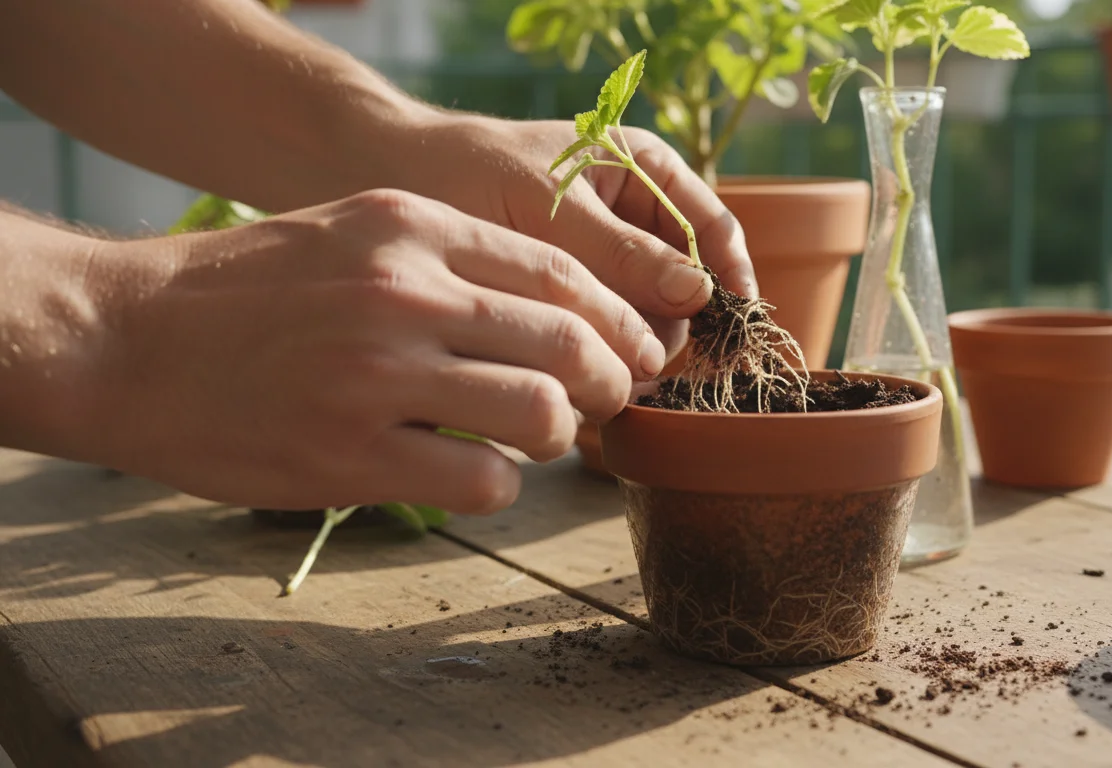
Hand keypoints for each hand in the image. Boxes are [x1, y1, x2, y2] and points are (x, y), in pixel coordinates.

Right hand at [79, 189, 660, 512]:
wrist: (126, 338)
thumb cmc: (249, 289)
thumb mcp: (354, 232)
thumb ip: (452, 259)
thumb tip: (559, 312)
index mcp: (412, 226)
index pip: (562, 272)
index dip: (618, 320)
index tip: (635, 351)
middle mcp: (404, 291)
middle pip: (570, 342)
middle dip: (610, 381)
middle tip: (604, 402)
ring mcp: (377, 374)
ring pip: (540, 411)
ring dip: (556, 435)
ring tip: (530, 440)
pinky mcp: (349, 454)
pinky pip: (482, 481)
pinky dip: (499, 485)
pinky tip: (472, 475)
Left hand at [401, 115, 755, 356]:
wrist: (389, 184)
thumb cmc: (470, 173)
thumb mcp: (550, 207)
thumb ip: (621, 251)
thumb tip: (700, 295)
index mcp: (645, 172)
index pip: (712, 229)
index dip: (731, 279)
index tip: (732, 329)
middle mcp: (636, 222)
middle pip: (686, 288)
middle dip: (672, 328)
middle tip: (645, 369)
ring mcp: (607, 268)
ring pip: (650, 321)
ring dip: (637, 352)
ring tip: (608, 381)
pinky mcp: (575, 307)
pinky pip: (609, 339)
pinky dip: (604, 362)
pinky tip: (583, 382)